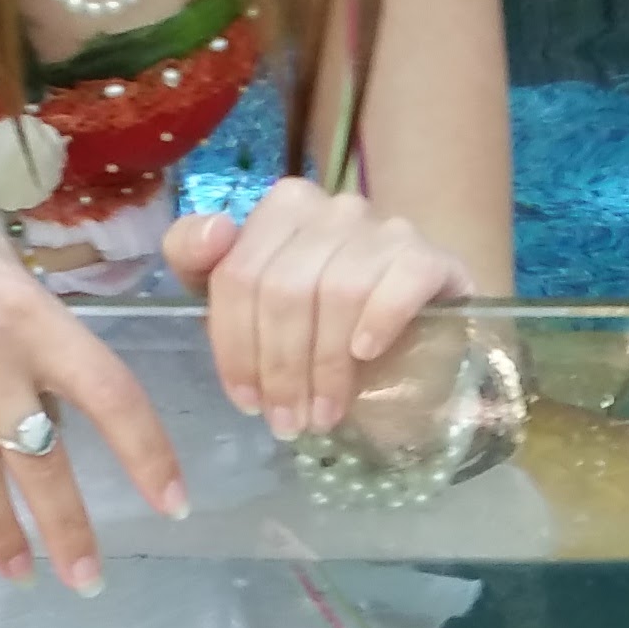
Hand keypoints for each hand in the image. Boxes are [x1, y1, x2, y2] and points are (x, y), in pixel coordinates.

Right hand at [0, 183, 185, 589]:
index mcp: (27, 312)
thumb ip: (28, 318)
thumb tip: (56, 381)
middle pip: (42, 459)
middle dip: (69, 528)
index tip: (170, 504)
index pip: (110, 392)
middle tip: (88, 579)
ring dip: (1, 536)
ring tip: (19, 571)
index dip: (146, 453)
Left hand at [165, 178, 476, 439]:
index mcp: (282, 208)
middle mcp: (333, 206)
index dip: (235, 346)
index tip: (247, 402)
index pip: (239, 274)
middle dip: (281, 366)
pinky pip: (401, 282)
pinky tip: (366, 353)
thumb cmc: (317, 317)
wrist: (411, 327)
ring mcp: (385, 228)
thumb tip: (214, 231)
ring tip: (323, 414)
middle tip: (288, 421)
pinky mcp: (429, 256)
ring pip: (338, 292)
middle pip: (285, 288)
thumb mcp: (247, 299)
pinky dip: (380, 320)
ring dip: (325, 365)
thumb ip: (199, 260)